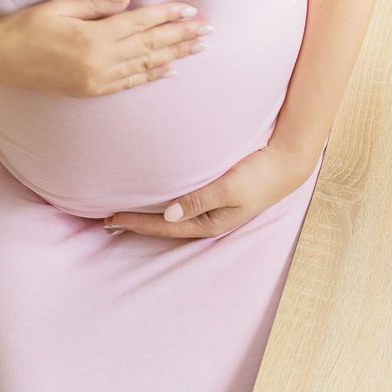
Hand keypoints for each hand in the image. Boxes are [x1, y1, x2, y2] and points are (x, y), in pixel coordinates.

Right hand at [0, 0, 210, 96]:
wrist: (0, 60)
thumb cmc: (26, 27)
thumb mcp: (61, 8)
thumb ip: (98, 6)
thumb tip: (130, 0)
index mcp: (95, 36)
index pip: (141, 23)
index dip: (168, 16)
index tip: (190, 10)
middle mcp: (102, 60)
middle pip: (151, 44)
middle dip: (182, 36)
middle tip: (208, 30)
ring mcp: (99, 79)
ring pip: (147, 64)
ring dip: (176, 55)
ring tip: (199, 48)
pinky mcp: (93, 91)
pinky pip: (131, 83)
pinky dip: (153, 75)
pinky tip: (171, 70)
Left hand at [104, 143, 319, 237]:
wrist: (286, 164)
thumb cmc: (259, 175)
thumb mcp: (229, 188)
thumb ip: (198, 200)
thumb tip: (168, 215)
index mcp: (211, 223)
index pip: (165, 227)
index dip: (136, 224)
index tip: (109, 220)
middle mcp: (209, 220)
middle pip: (165, 227)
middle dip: (137, 225)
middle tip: (105, 221)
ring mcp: (212, 211)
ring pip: (172, 218)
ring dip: (148, 216)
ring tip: (124, 213)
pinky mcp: (216, 198)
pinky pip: (181, 205)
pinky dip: (163, 205)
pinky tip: (155, 201)